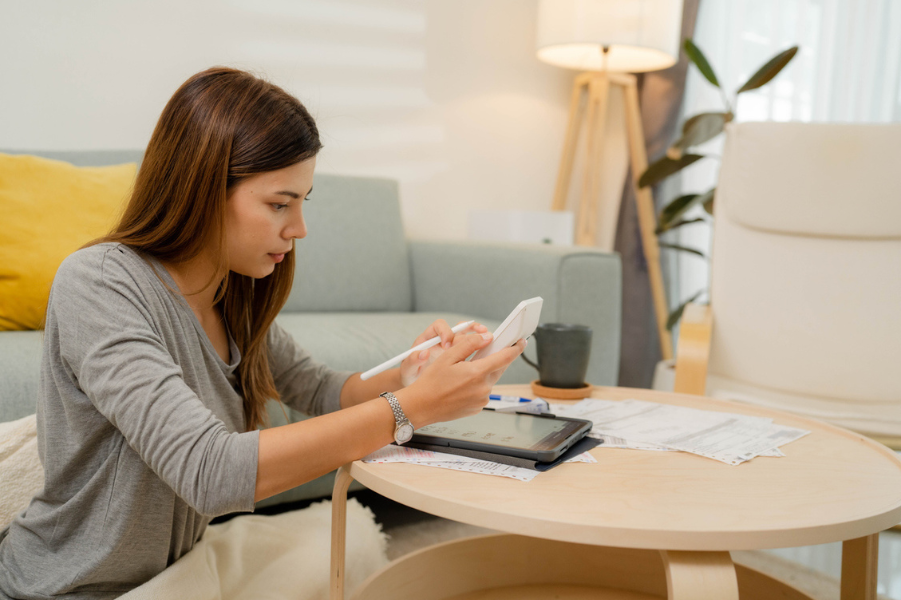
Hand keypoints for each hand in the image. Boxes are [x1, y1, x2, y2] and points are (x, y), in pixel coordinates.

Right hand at [399, 332, 526, 426]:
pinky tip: (461, 385)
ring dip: (483, 373)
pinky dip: (477, 385)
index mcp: (477, 373)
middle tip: (484, 353)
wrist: (421, 406)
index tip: (521, 342)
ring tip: (462, 373)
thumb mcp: (447, 356)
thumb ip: (469, 344)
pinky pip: (482, 392)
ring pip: (489, 380)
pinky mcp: (477, 408)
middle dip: (495, 359)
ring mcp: (481, 399)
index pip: (505, 358)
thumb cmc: (431, 382)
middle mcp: (483, 388)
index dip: (515, 348)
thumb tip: (487, 338)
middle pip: (498, 368)